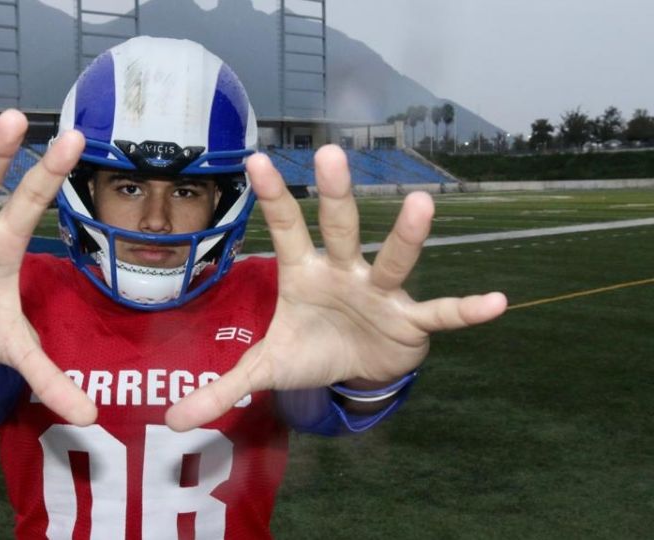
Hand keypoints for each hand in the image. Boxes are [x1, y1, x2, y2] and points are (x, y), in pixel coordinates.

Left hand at [166, 145, 506, 430]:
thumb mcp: (265, 370)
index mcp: (304, 274)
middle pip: (341, 229)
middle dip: (336, 196)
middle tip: (330, 154)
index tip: (255, 159)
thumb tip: (169, 420)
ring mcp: (381, 293)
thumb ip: (222, 389)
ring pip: (394, 260)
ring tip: (423, 203)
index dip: (272, 197)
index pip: (285, 229)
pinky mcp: (412, 322)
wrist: (357, 370)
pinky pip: (440, 314)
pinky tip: (497, 303)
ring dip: (407, 237)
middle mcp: (344, 272)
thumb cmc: (311, 350)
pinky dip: (465, 311)